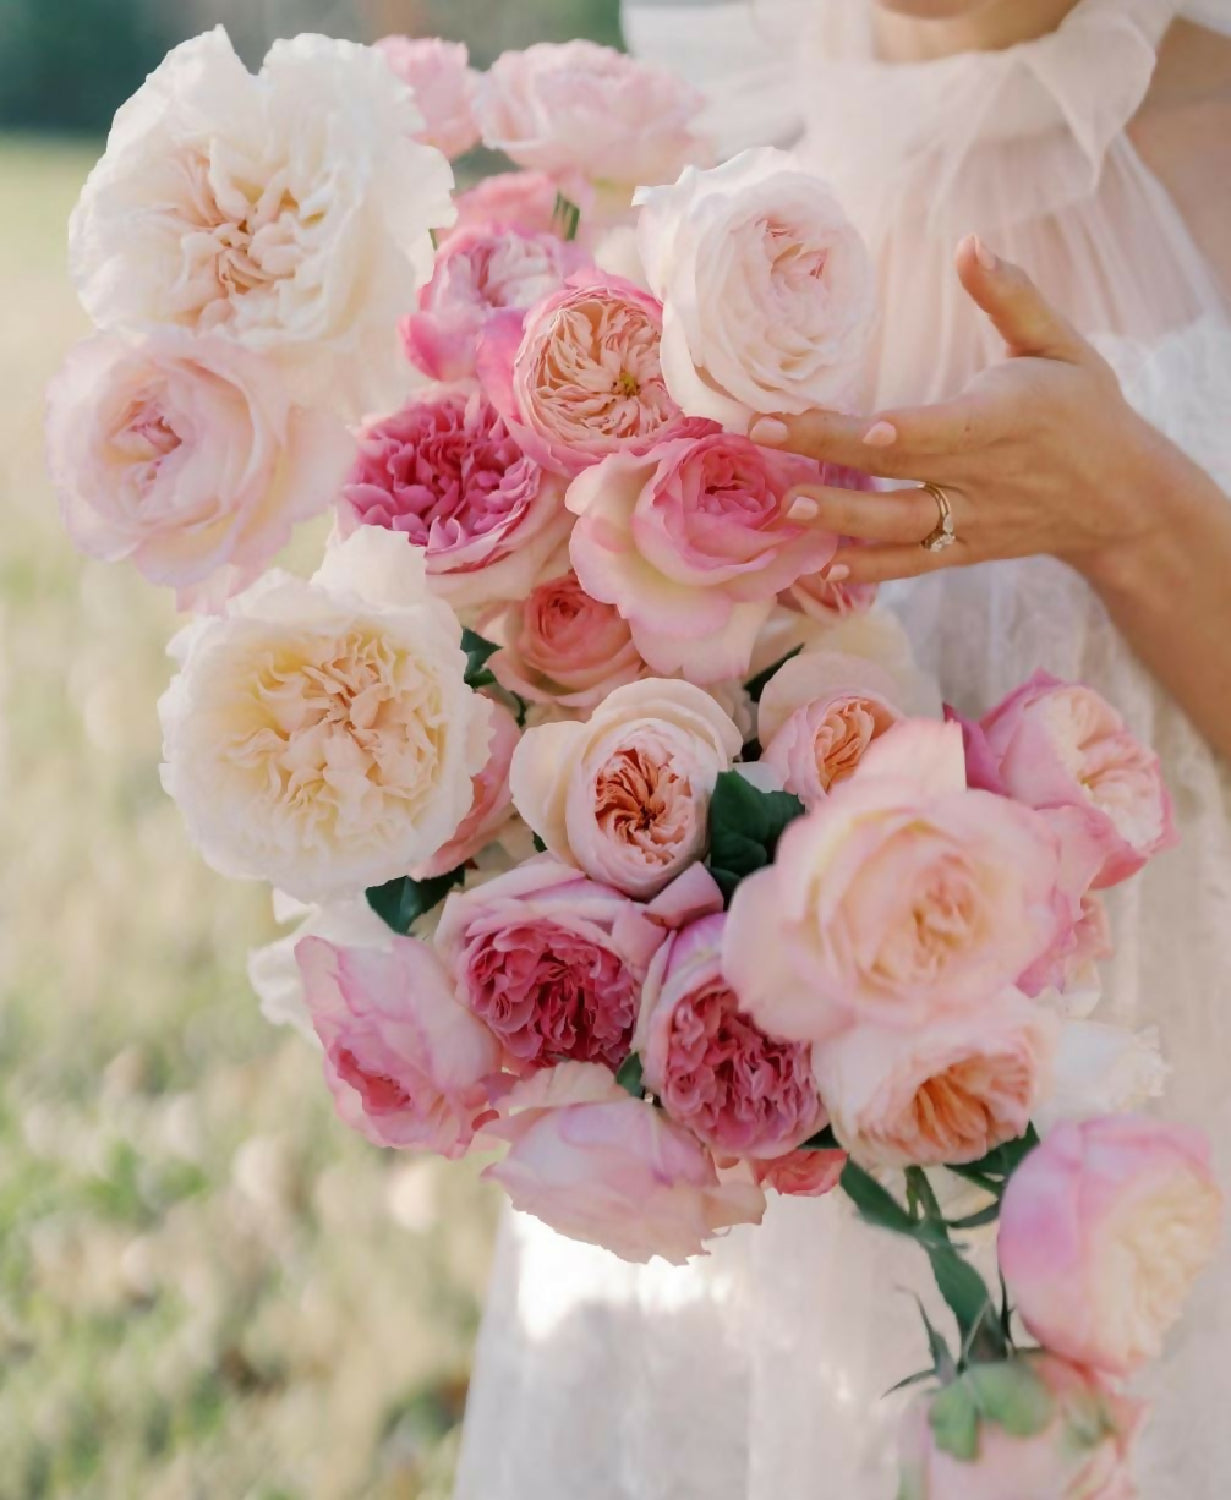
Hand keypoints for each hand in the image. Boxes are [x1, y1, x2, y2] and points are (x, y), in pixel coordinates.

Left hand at [751, 236, 1176, 587]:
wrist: (1121, 499)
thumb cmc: (1085, 409)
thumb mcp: (1061, 345)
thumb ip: (1012, 297)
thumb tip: (970, 244)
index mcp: (1007, 419)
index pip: (947, 428)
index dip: (908, 432)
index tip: (864, 425)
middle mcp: (984, 476)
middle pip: (900, 466)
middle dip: (830, 450)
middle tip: (765, 432)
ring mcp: (972, 519)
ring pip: (901, 525)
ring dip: (842, 518)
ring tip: (789, 505)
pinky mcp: (965, 550)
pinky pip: (913, 563)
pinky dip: (871, 568)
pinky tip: (822, 569)